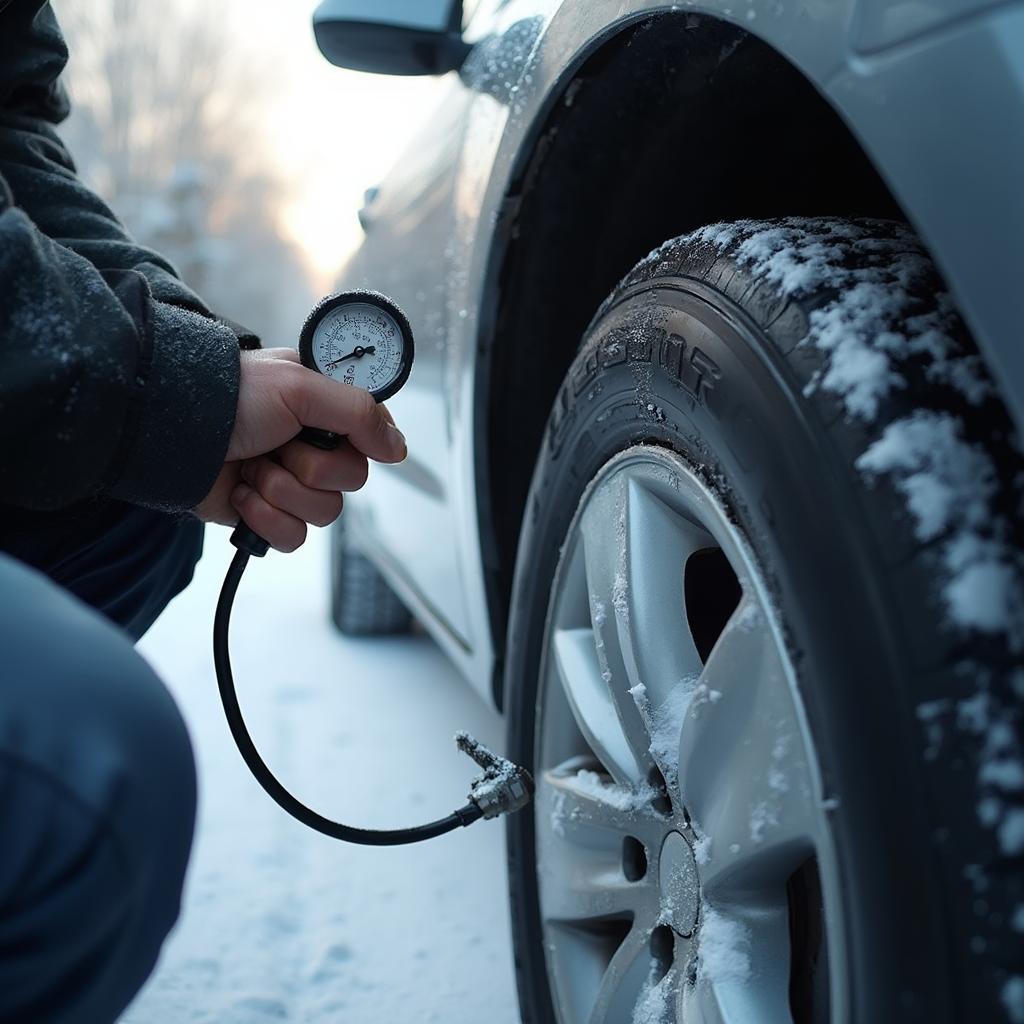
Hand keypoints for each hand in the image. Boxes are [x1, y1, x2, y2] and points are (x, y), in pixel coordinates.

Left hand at [195, 348, 405, 551]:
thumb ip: (359, 413)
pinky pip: (295, 537)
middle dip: (311, 466)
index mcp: (324, 407)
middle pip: (353, 479)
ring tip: (252, 468)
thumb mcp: (300, 387)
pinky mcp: (267, 513)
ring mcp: (290, 481)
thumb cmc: (229, 396)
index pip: (374, 433)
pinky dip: (266, 518)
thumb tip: (398, 448)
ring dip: (283, 491)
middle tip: (278, 445)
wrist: (171, 434)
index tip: (339, 436)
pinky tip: (243, 494)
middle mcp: (312, 444)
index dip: (365, 441)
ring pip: (325, 512)